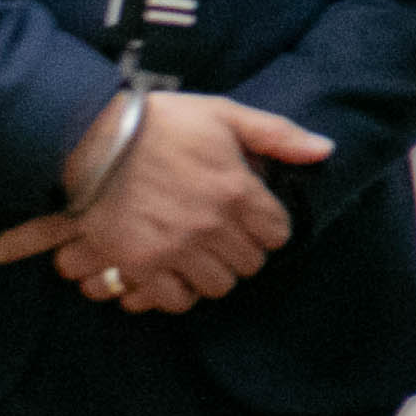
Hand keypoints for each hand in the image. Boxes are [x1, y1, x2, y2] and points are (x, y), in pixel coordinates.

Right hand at [0, 93, 331, 309]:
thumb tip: (325, 150)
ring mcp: (176, 248)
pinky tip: (173, 272)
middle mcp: (212, 225)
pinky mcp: (141, 264)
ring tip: (199, 254)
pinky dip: (178, 292)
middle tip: (224, 236)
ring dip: (212, 273)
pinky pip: (176, 300)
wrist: (90, 136)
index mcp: (237, 189)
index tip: (252, 218)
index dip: (267, 226)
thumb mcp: (224, 115)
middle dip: (242, 250)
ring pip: (218, 286)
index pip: (277, 233)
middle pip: (250, 264)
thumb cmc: (161, 122)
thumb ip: (278, 135)